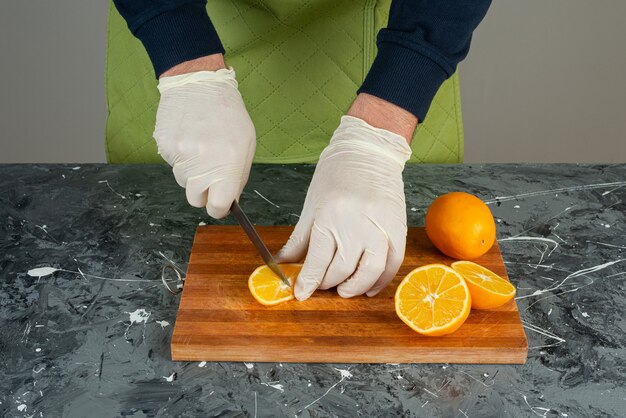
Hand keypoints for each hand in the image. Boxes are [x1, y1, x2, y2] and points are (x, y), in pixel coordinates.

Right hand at [154, 65, 255, 217]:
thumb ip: (238, 176)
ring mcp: (181, 156)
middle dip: (204, 192)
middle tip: (210, 172)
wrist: (198, 83)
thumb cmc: (228, 114)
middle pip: (196, 199)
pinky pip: (172, 164)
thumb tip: (230, 200)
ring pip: (183, 182)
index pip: (218, 206)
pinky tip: (188, 137)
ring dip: (192, 172)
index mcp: (227, 166)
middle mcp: (202, 164)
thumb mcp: (246, 144)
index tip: (220, 202)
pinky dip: (180, 156)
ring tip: (200, 146)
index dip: (219, 207)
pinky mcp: (165, 147)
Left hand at [277, 115, 411, 299]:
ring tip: (343, 290)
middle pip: (342, 270)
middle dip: (328, 284)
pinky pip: (393, 263)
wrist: (369, 151)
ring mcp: (380, 227)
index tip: (301, 294)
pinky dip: (381, 281)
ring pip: (369, 272)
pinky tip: (369, 287)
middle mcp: (356, 224)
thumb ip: (299, 239)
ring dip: (355, 288)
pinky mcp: (397, 228)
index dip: (308, 282)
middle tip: (320, 286)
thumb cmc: (336, 175)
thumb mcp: (311, 205)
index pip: (318, 261)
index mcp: (330, 216)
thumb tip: (283, 263)